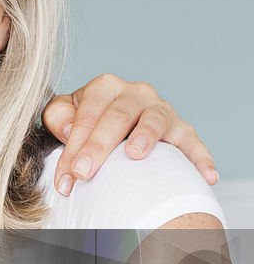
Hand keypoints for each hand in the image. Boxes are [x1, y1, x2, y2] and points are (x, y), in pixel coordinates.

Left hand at [42, 74, 217, 195]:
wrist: (113, 125)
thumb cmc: (86, 123)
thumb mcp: (63, 114)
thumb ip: (59, 117)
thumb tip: (71, 130)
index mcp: (104, 87)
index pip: (86, 116)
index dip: (72, 146)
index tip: (65, 177)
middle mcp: (135, 93)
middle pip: (116, 117)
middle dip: (97, 147)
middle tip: (83, 173)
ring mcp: (161, 110)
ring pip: (155, 119)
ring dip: (146, 136)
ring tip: (134, 154)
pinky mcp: (182, 129)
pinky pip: (193, 142)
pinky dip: (199, 157)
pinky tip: (205, 175)